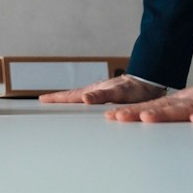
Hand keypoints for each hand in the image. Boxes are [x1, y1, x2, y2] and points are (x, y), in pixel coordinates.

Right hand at [39, 75, 165, 105]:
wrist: (151, 83)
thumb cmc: (135, 88)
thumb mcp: (117, 92)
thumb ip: (101, 96)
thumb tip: (83, 98)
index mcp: (94, 91)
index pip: (70, 95)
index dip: (56, 98)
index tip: (42, 99)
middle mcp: (95, 93)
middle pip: (72, 96)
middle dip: (58, 99)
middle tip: (45, 101)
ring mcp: (101, 95)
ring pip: (80, 99)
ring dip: (69, 102)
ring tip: (59, 105)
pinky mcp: (109, 99)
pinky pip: (91, 103)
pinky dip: (82, 105)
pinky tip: (84, 109)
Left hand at [100, 76, 192, 123]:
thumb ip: (180, 116)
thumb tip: (152, 125)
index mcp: (186, 101)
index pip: (155, 107)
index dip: (133, 112)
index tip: (111, 118)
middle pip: (164, 107)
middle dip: (140, 113)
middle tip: (117, 118)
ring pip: (187, 107)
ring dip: (167, 113)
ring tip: (146, 118)